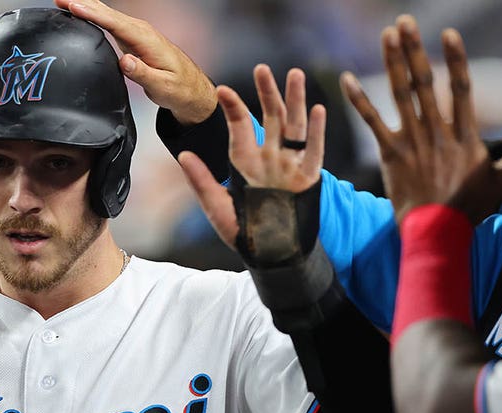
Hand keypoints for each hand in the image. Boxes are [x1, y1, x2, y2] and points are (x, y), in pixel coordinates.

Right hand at [55, 0, 215, 124]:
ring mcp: (135, 32)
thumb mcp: (162, 86)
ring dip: (85, 5)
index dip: (93, 14)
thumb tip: (125, 61)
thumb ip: (143, 74)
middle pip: (107, 12)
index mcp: (146, 40)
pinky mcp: (132, 37)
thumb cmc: (178, 88)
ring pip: (107, 14)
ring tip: (62, 1)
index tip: (74, 7)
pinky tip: (81, 11)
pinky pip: (109, 21)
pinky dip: (93, 14)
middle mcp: (140, 31)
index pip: (115, 23)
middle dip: (83, 3)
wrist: (190, 88)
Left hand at [177, 64, 325, 248]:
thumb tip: (184, 155)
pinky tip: (318, 110)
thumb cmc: (243, 232)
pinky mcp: (308, 178)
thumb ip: (202, 181)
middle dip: (266, 93)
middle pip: (270, 118)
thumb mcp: (217, 207)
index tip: (223, 90)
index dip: (232, 108)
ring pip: (294, 126)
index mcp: (245, 161)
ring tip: (294, 74)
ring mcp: (290, 166)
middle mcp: (269, 158)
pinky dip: (316, 132)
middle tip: (261, 69)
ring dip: (295, 101)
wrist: (271, 255)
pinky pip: (314, 151)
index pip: (239, 127)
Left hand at [340, 16, 501, 224]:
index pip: (460, 89)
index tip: (447, 34)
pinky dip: (359, 101)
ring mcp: (412, 141)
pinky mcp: (390, 154)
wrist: (436, 233)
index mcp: (463, 135)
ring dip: (392, 62)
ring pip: (401, 94)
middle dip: (414, 50)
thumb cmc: (469, 208)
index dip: (455, 59)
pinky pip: (372, 122)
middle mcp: (437, 132)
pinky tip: (346, 79)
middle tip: (405, 22)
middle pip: (425, 83)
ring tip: (387, 35)